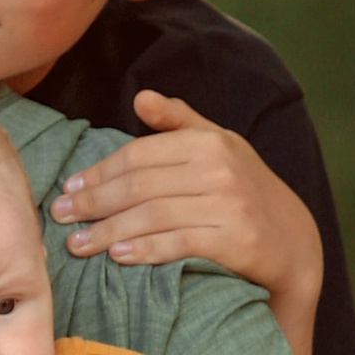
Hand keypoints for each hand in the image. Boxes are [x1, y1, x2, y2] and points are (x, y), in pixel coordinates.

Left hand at [50, 90, 323, 315]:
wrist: (294, 243)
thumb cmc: (245, 192)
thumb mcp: (220, 147)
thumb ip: (180, 123)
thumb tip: (141, 97)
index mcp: (209, 141)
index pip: (140, 154)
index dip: (99, 171)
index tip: (69, 188)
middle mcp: (220, 168)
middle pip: (140, 184)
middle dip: (94, 202)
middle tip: (60, 217)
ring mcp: (229, 204)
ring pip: (153, 215)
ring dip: (108, 231)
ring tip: (77, 245)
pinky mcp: (236, 240)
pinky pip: (179, 243)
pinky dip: (145, 249)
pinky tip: (118, 257)